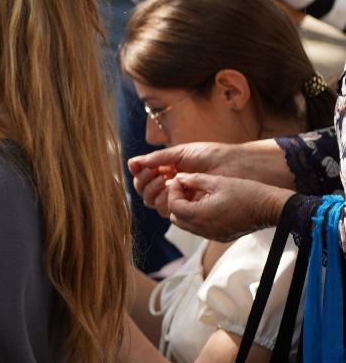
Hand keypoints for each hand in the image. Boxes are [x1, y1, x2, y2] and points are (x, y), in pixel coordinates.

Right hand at [129, 141, 249, 216]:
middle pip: (144, 191)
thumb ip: (155, 159)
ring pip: (151, 201)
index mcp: (167, 169)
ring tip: (165, 180)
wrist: (232, 165)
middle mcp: (169, 184)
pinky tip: (173, 188)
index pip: (143, 177)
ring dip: (153, 190)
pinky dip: (165, 199)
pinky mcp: (187, 208)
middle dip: (145, 182)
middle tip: (156, 174)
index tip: (142, 167)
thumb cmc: (210, 156)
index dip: (139, 173)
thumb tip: (131, 163)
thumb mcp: (179, 153)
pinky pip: (165, 209)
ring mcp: (178, 197)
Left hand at [162, 173, 291, 242]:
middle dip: (177, 201)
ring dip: (186, 210)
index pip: (174, 206)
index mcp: (201, 215)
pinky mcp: (220, 236)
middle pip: (176, 218)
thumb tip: (178, 178)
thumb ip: (194, 180)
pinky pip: (199, 229)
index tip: (180, 180)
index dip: (173, 191)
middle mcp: (204, 229)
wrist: (272, 208)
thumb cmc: (247, 192)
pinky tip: (207, 204)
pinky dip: (197, 217)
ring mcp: (212, 235)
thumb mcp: (218, 182)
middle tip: (186, 188)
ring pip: (186, 225)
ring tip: (196, 195)